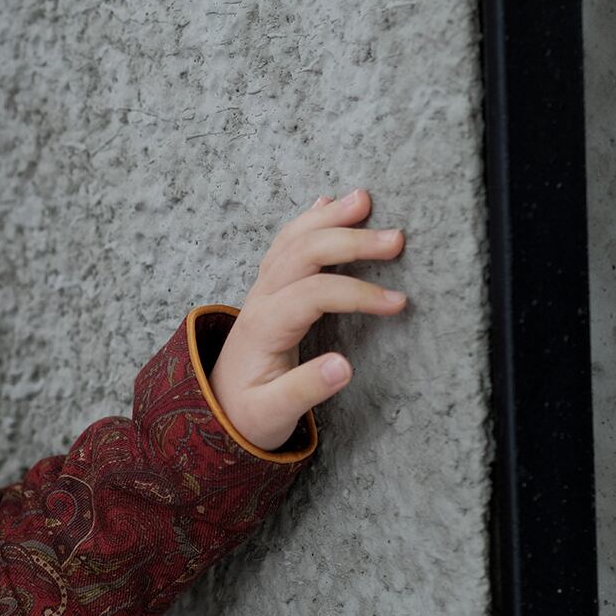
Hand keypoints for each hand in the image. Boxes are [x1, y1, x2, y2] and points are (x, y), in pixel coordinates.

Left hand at [208, 189, 406, 452]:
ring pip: (293, 239)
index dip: (358, 294)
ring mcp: (262, 289)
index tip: (398, 303)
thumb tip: (343, 368)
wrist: (217, 409)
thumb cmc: (248, 414)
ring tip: (364, 200)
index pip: (314, 294)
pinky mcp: (268, 288)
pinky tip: (327, 202)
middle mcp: (260, 299)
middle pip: (303, 253)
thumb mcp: (272, 416)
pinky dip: (308, 220)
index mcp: (263, 328)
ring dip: (329, 217)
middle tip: (396, 239)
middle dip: (350, 240)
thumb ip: (303, 392)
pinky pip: (286, 243)